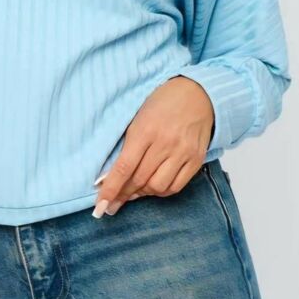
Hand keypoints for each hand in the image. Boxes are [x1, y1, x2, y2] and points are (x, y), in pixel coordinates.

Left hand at [93, 76, 214, 216]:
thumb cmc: (162, 103)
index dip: (110, 190)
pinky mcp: (196, 159)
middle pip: (139, 180)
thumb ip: (126, 145)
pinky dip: (161, 192)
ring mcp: (183, 153)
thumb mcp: (137, 118)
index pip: (124, 168)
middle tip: (111, 203)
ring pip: (157, 187)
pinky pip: (176, 186)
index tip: (100, 206)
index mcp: (145, 130)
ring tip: (133, 192)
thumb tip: (111, 176)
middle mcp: (165, 143)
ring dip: (142, 194)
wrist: (198, 92)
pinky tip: (153, 187)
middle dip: (122, 195)